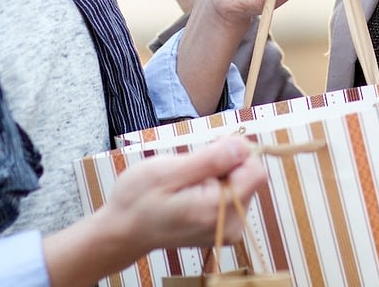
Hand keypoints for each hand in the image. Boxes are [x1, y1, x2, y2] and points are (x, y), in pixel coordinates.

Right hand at [44, 137, 267, 279]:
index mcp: (218, 210)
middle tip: (190, 167)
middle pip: (249, 176)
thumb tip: (243, 146)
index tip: (211, 147)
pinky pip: (231, 195)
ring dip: (218, 173)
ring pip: (240, 183)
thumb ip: (210, 160)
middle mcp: (230, 225)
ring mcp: (227, 230)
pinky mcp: (222, 228)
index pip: (256, 171)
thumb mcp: (168, 171)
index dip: (238, 151)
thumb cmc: (138, 199)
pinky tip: (190, 191)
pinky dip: (214, 185)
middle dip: (225, 162)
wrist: (122, 231)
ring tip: (186, 181)